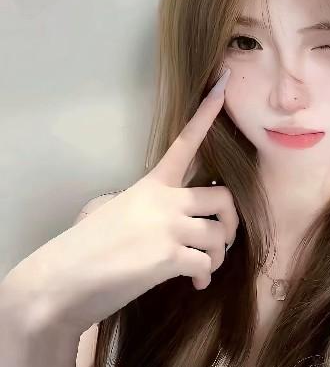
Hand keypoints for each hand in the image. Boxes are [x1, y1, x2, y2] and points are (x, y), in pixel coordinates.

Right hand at [1, 68, 237, 335]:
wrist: (61, 280)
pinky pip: (207, 264)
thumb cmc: (87, 245)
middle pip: (224, 197)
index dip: (207, 114)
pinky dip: (205, 276)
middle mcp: (165, 199)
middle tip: (221, 238)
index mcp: (152, 184)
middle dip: (230, 221)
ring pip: (220, 235)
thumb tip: (174, 220)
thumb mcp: (117, 210)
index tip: (223, 84)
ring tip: (203, 267)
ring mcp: (168, 226)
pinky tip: (194, 282)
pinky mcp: (168, 256)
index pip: (185, 142)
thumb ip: (149, 206)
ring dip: (217, 255)